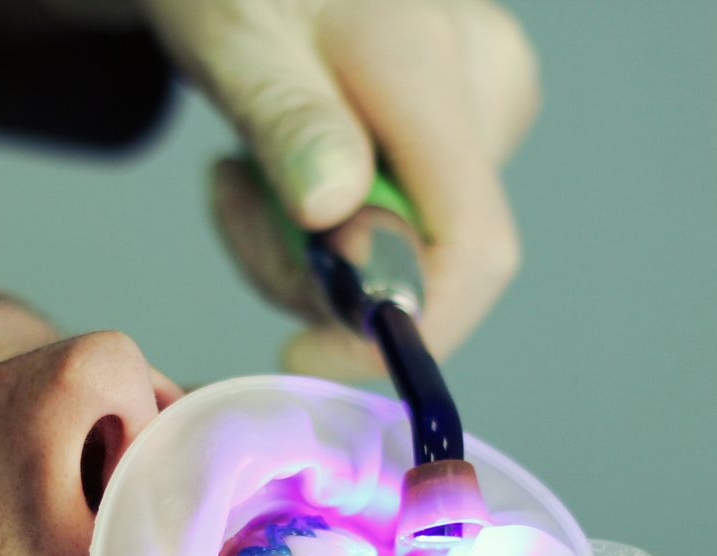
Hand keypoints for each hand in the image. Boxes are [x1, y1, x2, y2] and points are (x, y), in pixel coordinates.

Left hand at [143, 0, 539, 379]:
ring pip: (401, 261)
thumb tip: (336, 212)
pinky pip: (393, 235)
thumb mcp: (235, 42)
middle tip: (231, 201)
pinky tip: (281, 168)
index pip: (470, 246)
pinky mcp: (462, 138)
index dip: (402, 328)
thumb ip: (288, 124)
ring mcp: (483, 112)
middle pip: (426, 264)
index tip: (301, 352)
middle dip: (312, 277)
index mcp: (432, 62)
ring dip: (299, 257)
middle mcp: (485, 88)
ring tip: (243, 173)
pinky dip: (319, 237)